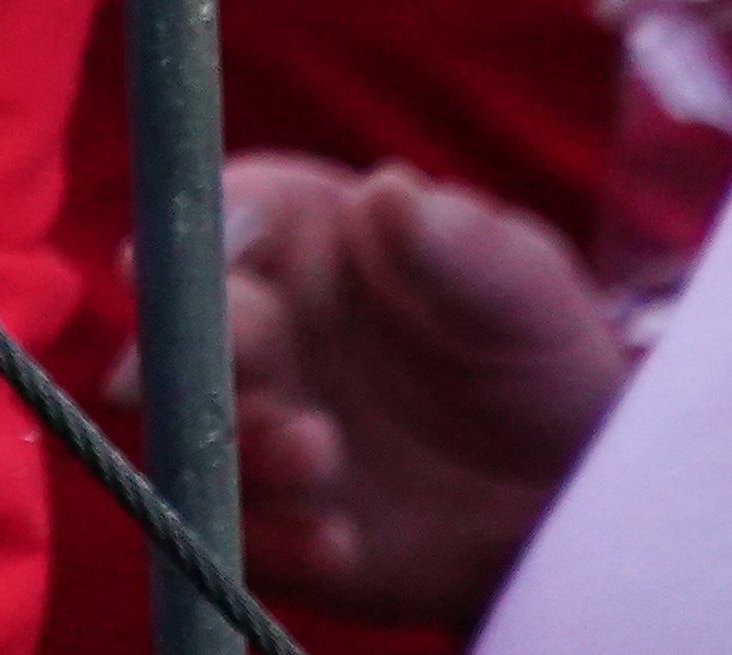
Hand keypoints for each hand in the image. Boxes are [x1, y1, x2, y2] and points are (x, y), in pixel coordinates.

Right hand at [156, 153, 632, 625]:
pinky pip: (220, 531)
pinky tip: (340, 540)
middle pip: (166, 325)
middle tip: (267, 369)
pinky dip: (267, 539)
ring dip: (233, 444)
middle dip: (199, 351)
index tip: (227, 267)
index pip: (203, 218)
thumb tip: (391, 192)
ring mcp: (240, 419)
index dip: (194, 239)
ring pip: (176, 429)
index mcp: (282, 237)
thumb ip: (461, 244)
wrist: (565, 487)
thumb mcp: (523, 290)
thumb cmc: (534, 353)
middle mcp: (241, 322)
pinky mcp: (256, 513)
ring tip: (322, 454)